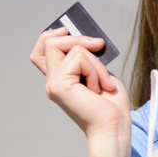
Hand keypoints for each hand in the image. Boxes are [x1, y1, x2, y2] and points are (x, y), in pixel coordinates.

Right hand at [30, 27, 132, 156]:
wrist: (114, 126)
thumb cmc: (111, 104)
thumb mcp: (99, 72)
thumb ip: (87, 57)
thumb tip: (85, 39)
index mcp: (61, 78)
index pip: (42, 50)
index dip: (52, 35)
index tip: (69, 30)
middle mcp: (52, 81)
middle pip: (51, 41)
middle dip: (79, 38)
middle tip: (100, 46)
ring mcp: (54, 83)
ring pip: (70, 47)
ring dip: (94, 61)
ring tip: (102, 82)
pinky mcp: (59, 85)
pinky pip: (78, 57)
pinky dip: (95, 69)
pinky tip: (100, 87)